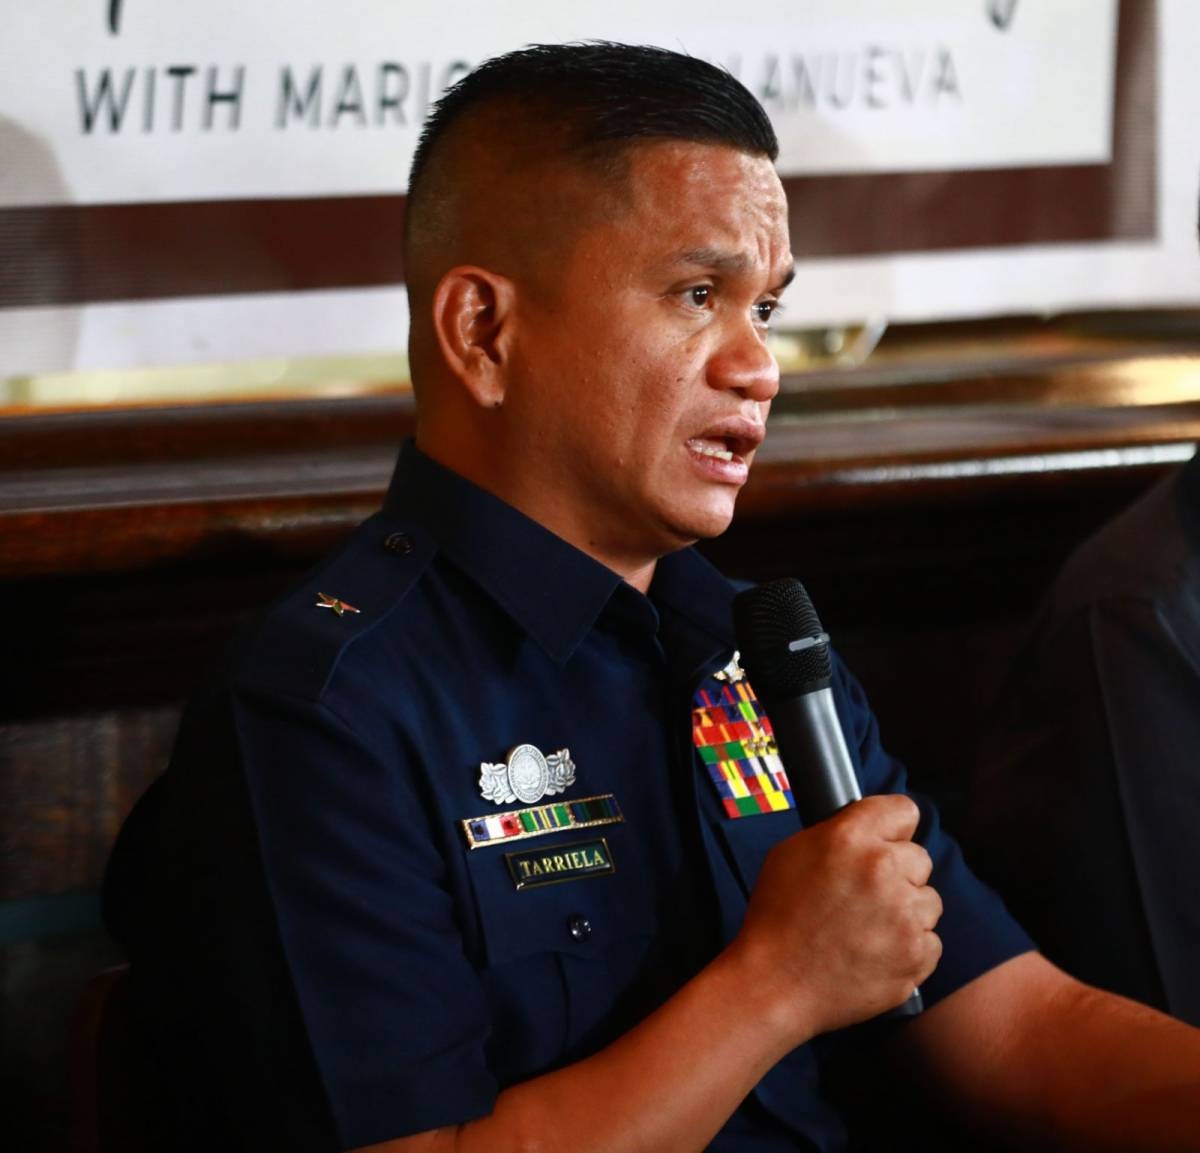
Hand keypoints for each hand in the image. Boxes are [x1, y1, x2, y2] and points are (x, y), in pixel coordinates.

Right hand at [733, 794, 942, 1041]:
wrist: (775, 984)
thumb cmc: (777, 917)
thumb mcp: (791, 853)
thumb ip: (837, 833)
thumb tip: (871, 828)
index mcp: (850, 838)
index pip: (903, 810)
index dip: (893, 827)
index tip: (885, 840)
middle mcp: (883, 870)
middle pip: (920, 857)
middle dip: (898, 872)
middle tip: (865, 895)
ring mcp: (905, 915)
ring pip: (929, 900)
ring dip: (907, 911)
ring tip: (868, 928)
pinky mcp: (917, 956)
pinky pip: (930, 941)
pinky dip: (909, 948)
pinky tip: (875, 953)